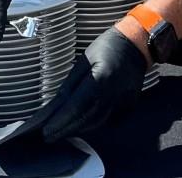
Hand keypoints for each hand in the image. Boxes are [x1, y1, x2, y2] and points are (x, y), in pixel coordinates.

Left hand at [36, 27, 146, 141]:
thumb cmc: (107, 48)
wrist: (136, 46)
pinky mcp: (128, 107)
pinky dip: (93, 123)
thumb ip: (70, 85)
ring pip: (96, 124)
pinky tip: (82, 123)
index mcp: (101, 79)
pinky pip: (108, 121)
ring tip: (61, 131)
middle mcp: (113, 95)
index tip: (46, 131)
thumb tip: (55, 105)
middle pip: (86, 120)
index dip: (60, 121)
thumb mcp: (84, 61)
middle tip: (49, 136)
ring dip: (78, 129)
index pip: (76, 107)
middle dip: (65, 130)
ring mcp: (123, 103)